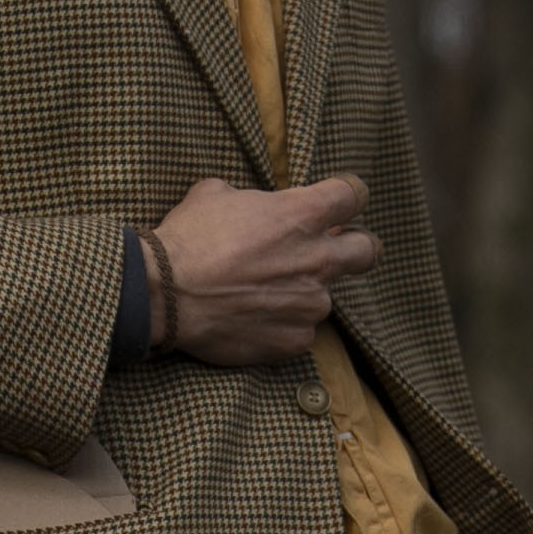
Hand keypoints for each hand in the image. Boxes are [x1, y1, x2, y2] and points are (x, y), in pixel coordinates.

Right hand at [150, 174, 377, 362]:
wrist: (165, 294)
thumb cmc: (188, 238)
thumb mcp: (214, 194)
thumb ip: (249, 199)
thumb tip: (251, 205)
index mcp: (302, 215)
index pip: (352, 195)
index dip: (347, 195)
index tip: (339, 200)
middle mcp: (317, 259)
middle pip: (367, 250)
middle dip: (357, 247)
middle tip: (336, 249)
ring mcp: (309, 303)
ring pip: (323, 296)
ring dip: (302, 292)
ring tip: (262, 294)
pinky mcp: (294, 339)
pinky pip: (299, 330)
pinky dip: (281, 325)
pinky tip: (252, 319)